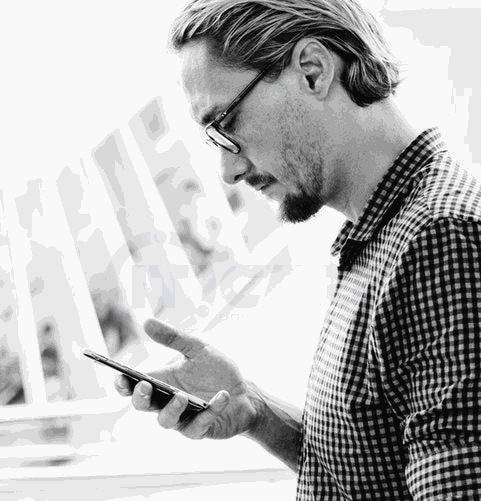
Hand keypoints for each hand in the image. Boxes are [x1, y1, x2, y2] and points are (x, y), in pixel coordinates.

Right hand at [114, 318, 258, 439]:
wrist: (244, 392)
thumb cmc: (217, 371)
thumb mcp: (197, 348)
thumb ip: (172, 337)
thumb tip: (146, 321)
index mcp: (162, 381)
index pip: (134, 385)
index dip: (122, 384)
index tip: (119, 376)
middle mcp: (167, 402)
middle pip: (143, 405)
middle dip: (140, 398)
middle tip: (145, 387)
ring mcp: (182, 418)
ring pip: (166, 421)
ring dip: (172, 409)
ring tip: (183, 396)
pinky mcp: (201, 430)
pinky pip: (199, 425)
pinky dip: (210, 411)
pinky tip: (222, 396)